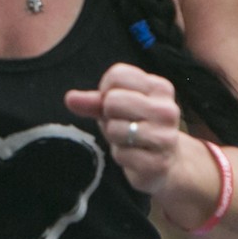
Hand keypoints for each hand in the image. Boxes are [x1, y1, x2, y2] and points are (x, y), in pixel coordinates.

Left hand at [66, 63, 183, 194]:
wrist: (166, 163)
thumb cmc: (137, 127)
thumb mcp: (115, 109)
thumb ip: (93, 101)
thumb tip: (70, 98)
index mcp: (160, 88)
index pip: (117, 75)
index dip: (106, 91)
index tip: (116, 103)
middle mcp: (167, 110)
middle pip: (113, 100)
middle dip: (109, 115)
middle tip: (123, 124)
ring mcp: (165, 137)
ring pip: (115, 128)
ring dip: (114, 138)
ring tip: (129, 141)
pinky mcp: (158, 163)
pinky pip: (120, 154)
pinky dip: (121, 157)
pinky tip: (135, 156)